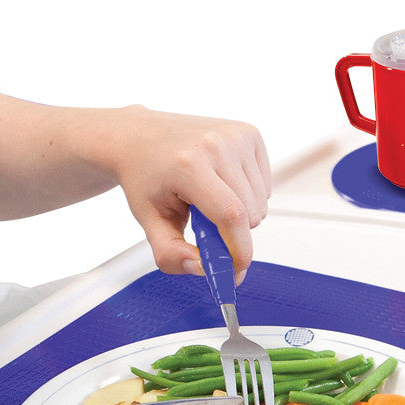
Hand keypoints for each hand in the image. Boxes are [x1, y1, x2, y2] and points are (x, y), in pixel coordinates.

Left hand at [102, 106, 270, 277]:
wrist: (140, 137)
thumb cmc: (145, 177)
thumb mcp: (148, 220)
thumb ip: (170, 253)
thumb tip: (203, 269)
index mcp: (189, 165)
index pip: (231, 215)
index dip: (239, 251)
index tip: (235, 270)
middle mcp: (217, 144)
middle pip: (250, 214)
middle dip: (233, 233)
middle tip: (203, 224)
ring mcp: (236, 136)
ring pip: (261, 203)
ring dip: (242, 214)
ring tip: (209, 200)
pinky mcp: (250, 134)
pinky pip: (264, 185)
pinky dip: (248, 195)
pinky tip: (222, 184)